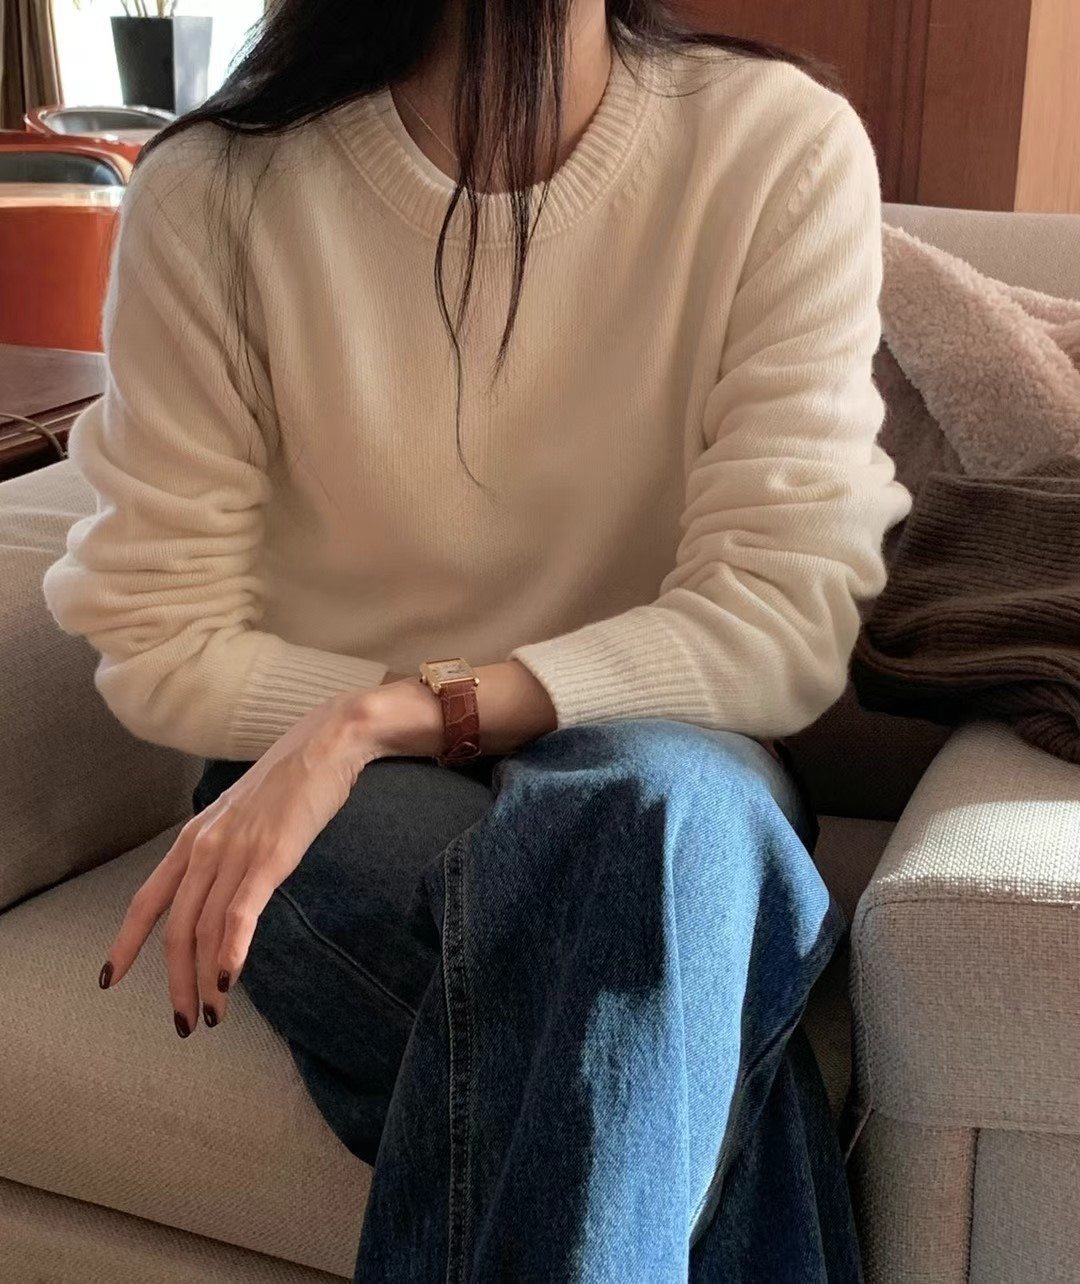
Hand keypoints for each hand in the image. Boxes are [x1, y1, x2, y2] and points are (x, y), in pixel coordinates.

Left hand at [99, 692, 378, 1036]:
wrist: (329, 742)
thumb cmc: (292, 779)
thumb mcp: (243, 816)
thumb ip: (226, 851)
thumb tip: (223, 890)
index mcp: (194, 838)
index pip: (146, 900)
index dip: (124, 944)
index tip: (110, 980)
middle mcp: (205, 847)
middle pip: (176, 930)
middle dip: (175, 983)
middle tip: (185, 1022)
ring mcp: (235, 851)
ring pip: (206, 930)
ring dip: (205, 980)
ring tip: (212, 1014)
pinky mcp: (270, 856)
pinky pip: (240, 912)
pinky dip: (232, 950)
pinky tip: (229, 979)